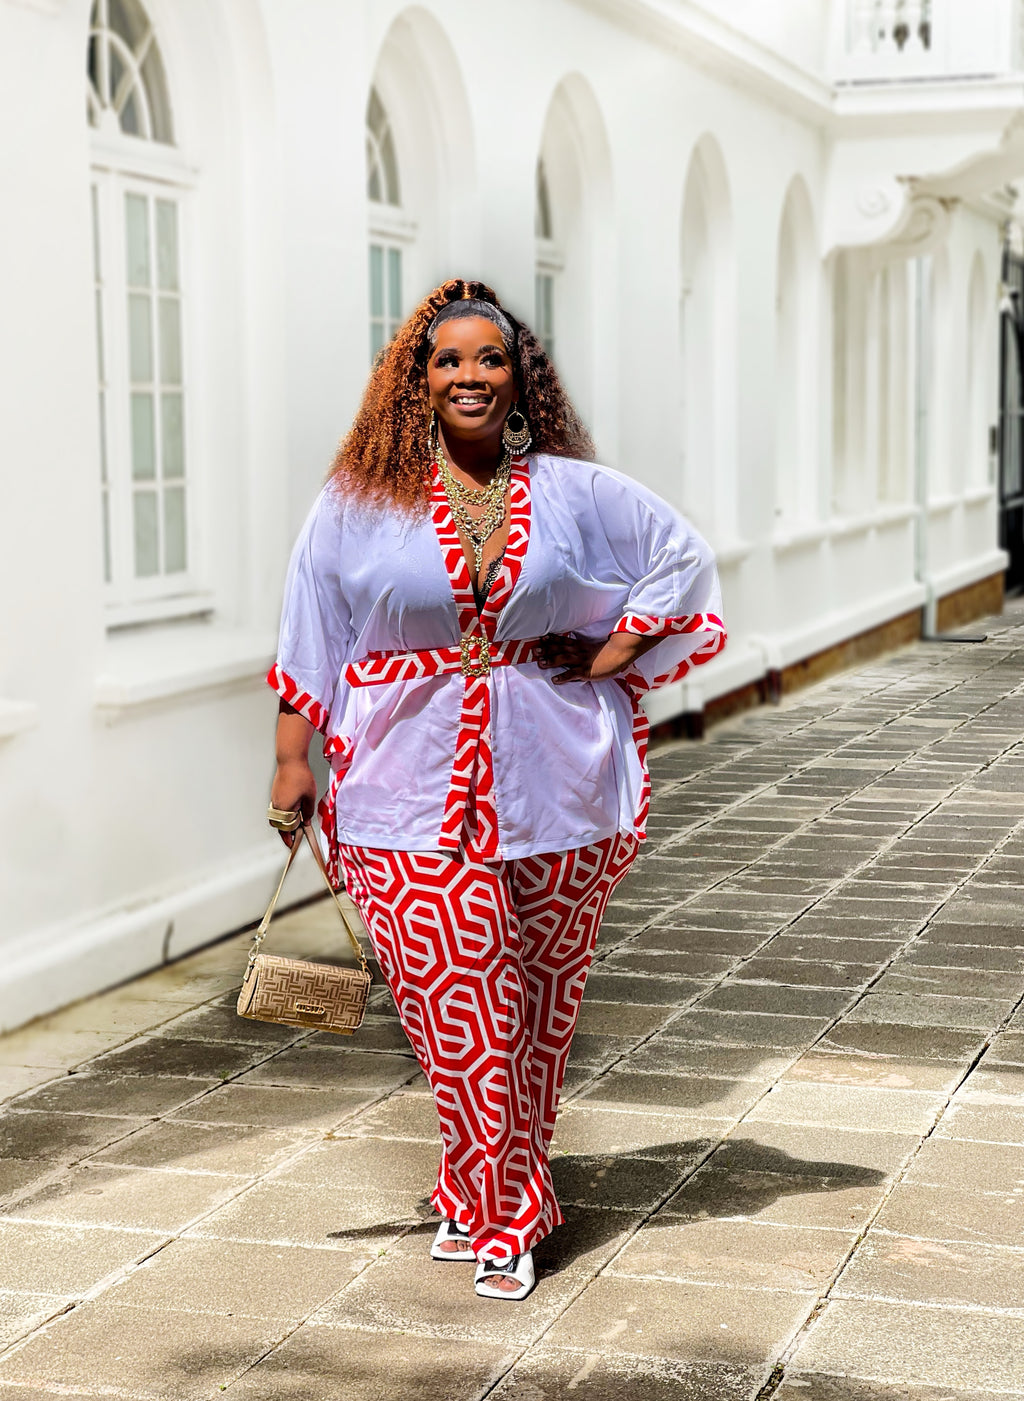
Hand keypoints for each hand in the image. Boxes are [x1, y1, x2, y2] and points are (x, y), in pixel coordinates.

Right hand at [269, 759, 316, 845]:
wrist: (290, 760)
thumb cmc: (300, 776)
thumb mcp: (310, 796)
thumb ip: (308, 811)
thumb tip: (306, 821)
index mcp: (285, 808)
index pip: (287, 829)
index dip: (291, 838)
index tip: (292, 845)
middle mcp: (277, 805)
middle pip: (278, 825)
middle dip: (285, 833)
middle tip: (293, 838)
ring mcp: (274, 799)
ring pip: (277, 817)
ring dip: (284, 822)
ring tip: (294, 824)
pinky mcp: (275, 793)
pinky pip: (277, 808)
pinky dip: (283, 813)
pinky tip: (293, 810)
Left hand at [537, 631, 652, 683]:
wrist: (622, 653)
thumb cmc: (611, 653)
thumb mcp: (596, 649)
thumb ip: (586, 650)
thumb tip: (577, 650)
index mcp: (582, 646)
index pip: (564, 641)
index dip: (552, 640)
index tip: (542, 638)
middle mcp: (580, 652)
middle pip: (561, 649)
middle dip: (547, 649)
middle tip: (535, 650)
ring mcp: (583, 661)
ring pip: (564, 659)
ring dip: (551, 661)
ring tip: (540, 664)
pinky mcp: (587, 671)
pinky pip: (574, 674)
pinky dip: (564, 677)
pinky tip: (555, 680)